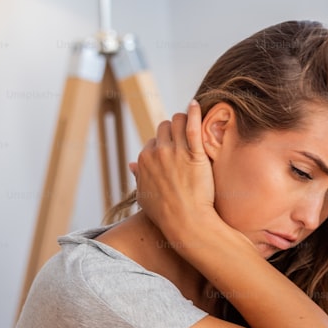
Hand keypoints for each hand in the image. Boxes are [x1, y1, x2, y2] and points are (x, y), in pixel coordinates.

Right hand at [133, 100, 217, 248]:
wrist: (187, 223)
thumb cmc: (166, 214)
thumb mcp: (144, 196)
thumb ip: (138, 177)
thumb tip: (132, 165)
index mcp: (144, 160)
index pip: (152, 141)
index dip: (162, 144)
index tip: (172, 149)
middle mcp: (158, 152)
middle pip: (164, 127)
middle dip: (172, 129)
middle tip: (183, 136)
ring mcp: (176, 152)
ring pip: (177, 121)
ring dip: (184, 120)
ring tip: (192, 124)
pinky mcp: (195, 153)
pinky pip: (193, 126)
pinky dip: (194, 112)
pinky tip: (196, 104)